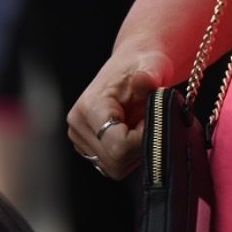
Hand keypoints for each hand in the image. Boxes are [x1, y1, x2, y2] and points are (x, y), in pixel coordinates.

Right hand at [66, 45, 174, 180]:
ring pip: (114, 168)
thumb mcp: (152, 65)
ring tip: (139, 122)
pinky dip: (128, 153)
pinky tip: (132, 131)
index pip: (118, 146)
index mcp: (90, 106)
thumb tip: (142, 80)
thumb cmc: (142, 64)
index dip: (141, 139)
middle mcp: (78, 125)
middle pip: (115, 162)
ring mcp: (80, 138)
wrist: (133, 63)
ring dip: (134, 151)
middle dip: (138, 146)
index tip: (151, 119)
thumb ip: (149, 76)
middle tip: (147, 120)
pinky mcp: (87, 147)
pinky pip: (113, 166)